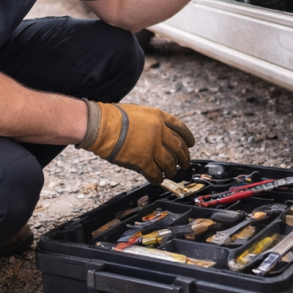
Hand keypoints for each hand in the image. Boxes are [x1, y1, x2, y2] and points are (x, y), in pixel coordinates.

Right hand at [77, 100, 194, 183]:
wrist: (101, 126)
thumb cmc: (112, 117)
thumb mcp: (137, 112)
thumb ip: (150, 122)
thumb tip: (154, 132)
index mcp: (158, 117)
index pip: (179, 127)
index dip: (187, 137)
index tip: (191, 144)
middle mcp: (159, 132)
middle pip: (178, 147)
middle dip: (184, 157)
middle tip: (186, 163)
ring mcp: (153, 147)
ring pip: (169, 162)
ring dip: (172, 170)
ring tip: (172, 173)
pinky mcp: (143, 161)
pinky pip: (155, 173)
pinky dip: (158, 178)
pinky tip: (158, 180)